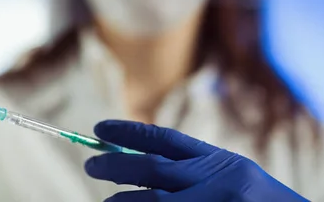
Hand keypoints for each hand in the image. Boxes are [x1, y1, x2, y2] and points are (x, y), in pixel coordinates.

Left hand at [85, 120, 308, 201]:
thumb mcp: (233, 179)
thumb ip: (194, 172)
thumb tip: (140, 167)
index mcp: (221, 163)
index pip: (165, 140)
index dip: (129, 133)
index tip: (99, 130)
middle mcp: (217, 182)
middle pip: (153, 168)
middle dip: (116, 165)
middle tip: (90, 165)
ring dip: (126, 201)